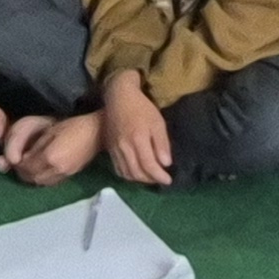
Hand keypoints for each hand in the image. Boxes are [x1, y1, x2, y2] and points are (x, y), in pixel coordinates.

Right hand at [101, 70, 173, 187]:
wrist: (118, 98)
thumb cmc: (141, 108)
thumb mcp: (157, 122)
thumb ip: (162, 144)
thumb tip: (166, 164)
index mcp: (138, 140)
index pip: (149, 166)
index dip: (159, 176)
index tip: (168, 180)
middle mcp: (124, 147)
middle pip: (137, 173)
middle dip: (150, 180)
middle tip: (161, 179)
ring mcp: (115, 149)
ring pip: (126, 173)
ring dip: (139, 179)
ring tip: (150, 177)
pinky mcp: (110, 149)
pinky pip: (118, 168)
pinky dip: (128, 175)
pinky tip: (137, 172)